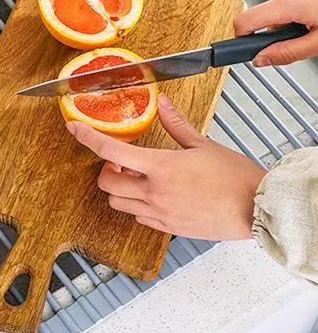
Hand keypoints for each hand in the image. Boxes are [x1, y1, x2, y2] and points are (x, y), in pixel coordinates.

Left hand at [67, 94, 266, 239]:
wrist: (257, 209)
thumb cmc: (234, 177)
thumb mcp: (202, 144)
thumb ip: (176, 125)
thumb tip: (164, 104)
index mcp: (160, 167)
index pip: (110, 152)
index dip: (87, 138)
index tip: (75, 128)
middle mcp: (154, 192)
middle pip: (106, 184)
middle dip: (106, 171)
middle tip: (121, 163)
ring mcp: (159, 213)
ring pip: (118, 204)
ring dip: (120, 190)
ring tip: (139, 178)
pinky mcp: (168, 228)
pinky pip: (138, 218)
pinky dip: (137, 206)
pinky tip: (154, 195)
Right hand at [234, 0, 317, 65]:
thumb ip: (286, 53)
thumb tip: (261, 60)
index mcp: (288, 3)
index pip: (244, 22)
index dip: (241, 37)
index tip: (244, 47)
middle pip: (268, 14)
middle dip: (282, 28)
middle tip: (307, 35)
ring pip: (283, 4)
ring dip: (295, 15)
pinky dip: (305, 3)